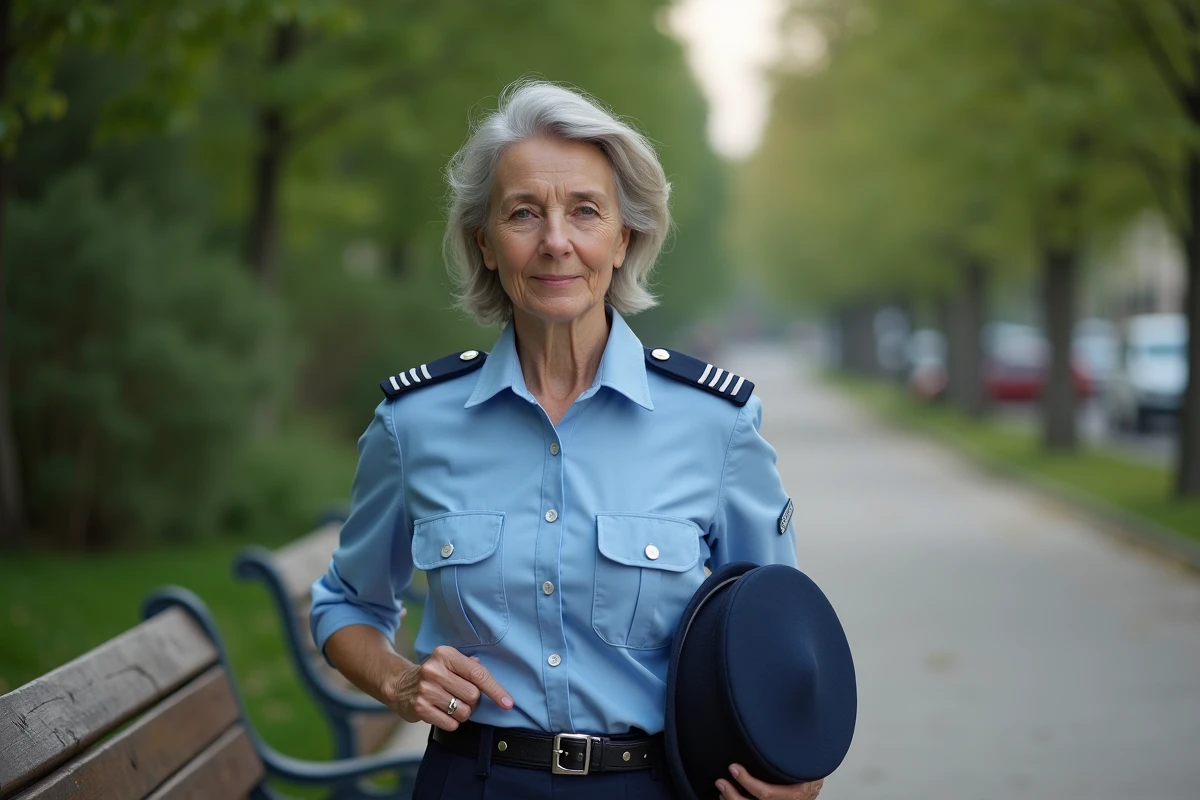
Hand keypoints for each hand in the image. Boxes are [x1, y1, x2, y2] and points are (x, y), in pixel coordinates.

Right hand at [387, 645, 513, 729]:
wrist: (399, 684)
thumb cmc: (434, 674)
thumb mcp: (450, 662)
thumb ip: (470, 666)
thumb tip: (489, 675)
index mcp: (445, 654)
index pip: (477, 673)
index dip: (496, 690)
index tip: (508, 703)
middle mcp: (434, 670)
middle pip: (473, 695)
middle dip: (473, 702)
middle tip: (462, 698)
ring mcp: (425, 689)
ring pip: (463, 712)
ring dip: (463, 713)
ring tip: (451, 705)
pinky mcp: (419, 708)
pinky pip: (450, 724)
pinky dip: (452, 723)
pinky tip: (442, 713)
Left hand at [716, 763, 822, 799]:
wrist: (813, 787)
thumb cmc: (809, 771)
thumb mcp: (805, 763)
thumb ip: (791, 754)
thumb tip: (778, 729)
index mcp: (795, 793)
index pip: (766, 793)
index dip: (747, 782)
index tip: (734, 768)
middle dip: (733, 795)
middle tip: (721, 782)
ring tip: (722, 789)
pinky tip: (727, 797)